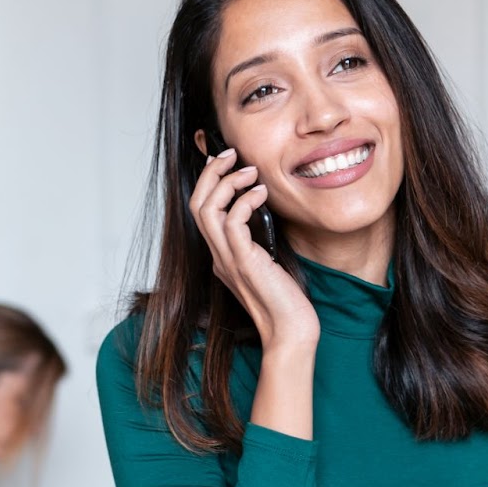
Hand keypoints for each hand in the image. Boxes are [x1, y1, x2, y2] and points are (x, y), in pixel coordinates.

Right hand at [189, 149, 318, 349]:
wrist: (291, 332)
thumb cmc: (287, 301)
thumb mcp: (270, 262)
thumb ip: (261, 239)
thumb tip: (265, 209)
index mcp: (223, 256)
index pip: (202, 211)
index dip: (208, 182)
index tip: (225, 162)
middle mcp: (219, 256)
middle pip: (197, 204)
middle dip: (210, 173)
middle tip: (230, 154)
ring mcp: (228, 260)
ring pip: (206, 209)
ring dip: (225, 182)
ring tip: (249, 171)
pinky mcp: (244, 263)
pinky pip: (232, 222)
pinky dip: (244, 201)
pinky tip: (261, 193)